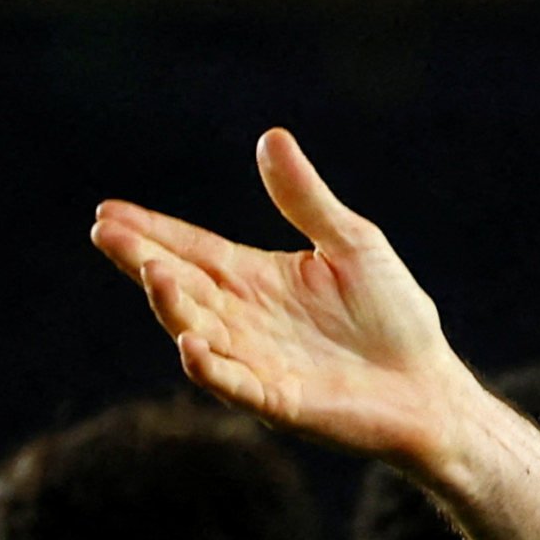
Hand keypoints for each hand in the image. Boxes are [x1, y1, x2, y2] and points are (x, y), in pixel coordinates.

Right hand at [91, 130, 487, 471]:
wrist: (432, 388)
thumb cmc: (395, 318)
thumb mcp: (353, 244)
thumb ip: (307, 200)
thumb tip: (271, 137)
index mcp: (255, 279)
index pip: (192, 249)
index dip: (151, 231)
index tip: (107, 212)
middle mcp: (244, 320)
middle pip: (182, 286)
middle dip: (144, 261)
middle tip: (107, 232)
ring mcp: (257, 363)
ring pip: (199, 332)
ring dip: (173, 307)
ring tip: (154, 275)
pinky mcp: (281, 403)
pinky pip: (236, 386)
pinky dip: (211, 367)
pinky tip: (191, 344)